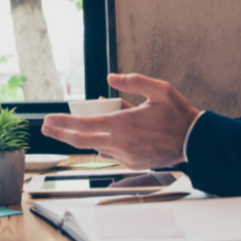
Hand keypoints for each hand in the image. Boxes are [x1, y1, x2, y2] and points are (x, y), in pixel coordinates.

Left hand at [41, 73, 200, 168]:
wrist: (194, 141)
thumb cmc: (178, 114)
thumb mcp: (159, 89)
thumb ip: (133, 82)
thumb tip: (110, 77)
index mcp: (125, 124)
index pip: (85, 125)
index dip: (64, 124)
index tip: (49, 120)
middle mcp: (122, 143)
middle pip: (83, 141)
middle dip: (61, 134)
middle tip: (46, 128)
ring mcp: (127, 156)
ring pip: (97, 146)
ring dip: (86, 136)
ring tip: (80, 124)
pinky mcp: (133, 163)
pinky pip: (111, 153)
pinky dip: (105, 143)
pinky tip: (106, 134)